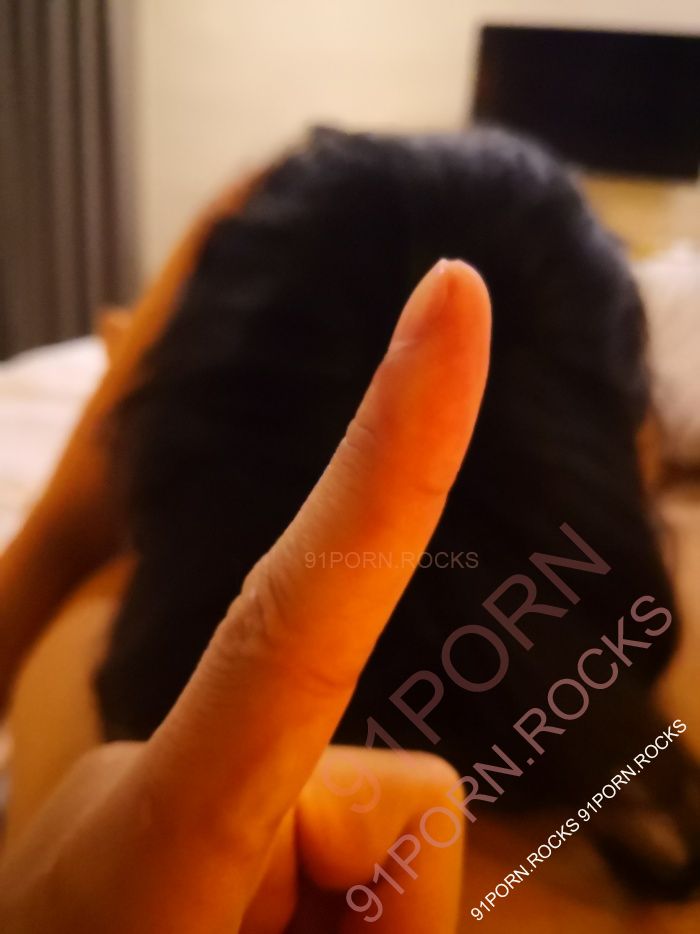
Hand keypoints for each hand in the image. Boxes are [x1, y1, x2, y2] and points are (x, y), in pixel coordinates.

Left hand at [0, 260, 489, 932]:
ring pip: (390, 825)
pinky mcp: (224, 814)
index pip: (308, 595)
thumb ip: (351, 871)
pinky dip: (340, 914)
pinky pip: (355, 845)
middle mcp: (189, 768)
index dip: (394, 441)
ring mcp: (203, 795)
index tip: (451, 298)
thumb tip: (382, 804)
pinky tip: (258, 925)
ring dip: (352, 920)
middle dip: (379, 905)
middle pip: (399, 795)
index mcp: (174, 805)